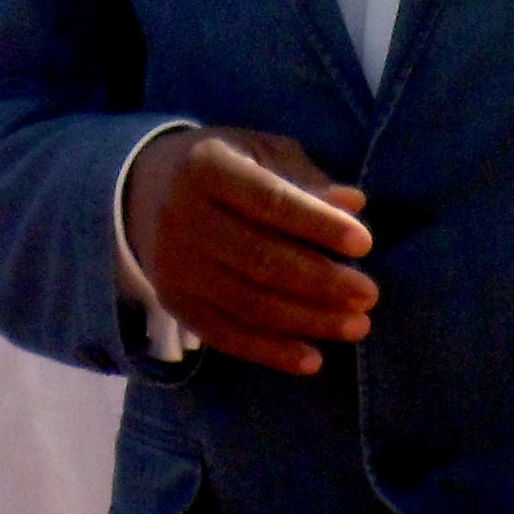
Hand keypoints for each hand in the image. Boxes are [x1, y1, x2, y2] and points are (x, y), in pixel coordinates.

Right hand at [123, 128, 375, 376]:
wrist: (145, 192)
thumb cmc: (226, 167)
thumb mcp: (262, 154)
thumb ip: (305, 178)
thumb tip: (353, 203)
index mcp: (208, 168)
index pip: (269, 200)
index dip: (317, 224)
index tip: (364, 243)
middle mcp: (184, 217)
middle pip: (259, 259)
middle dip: (321, 281)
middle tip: (368, 294)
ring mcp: (176, 266)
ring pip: (248, 303)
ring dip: (307, 320)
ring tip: (356, 326)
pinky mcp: (175, 303)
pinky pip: (226, 335)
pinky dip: (271, 352)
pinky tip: (313, 359)